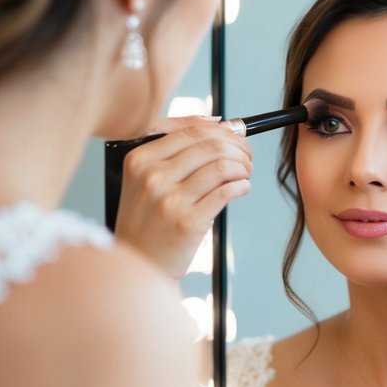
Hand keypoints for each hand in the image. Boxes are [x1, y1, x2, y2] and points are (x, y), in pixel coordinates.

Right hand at [114, 115, 251, 278]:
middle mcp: (151, 177)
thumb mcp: (144, 179)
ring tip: (246, 172)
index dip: (222, 130)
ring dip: (243, 166)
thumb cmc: (146, 220)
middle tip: (247, 155)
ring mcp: (169, 201)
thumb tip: (216, 122)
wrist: (139, 263)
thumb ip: (174, 149)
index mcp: (139, 160)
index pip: (190, 131)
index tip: (236, 135)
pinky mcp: (188, 223)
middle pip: (210, 145)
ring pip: (221, 166)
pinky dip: (242, 185)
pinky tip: (242, 187)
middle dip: (238, 146)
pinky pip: (226, 192)